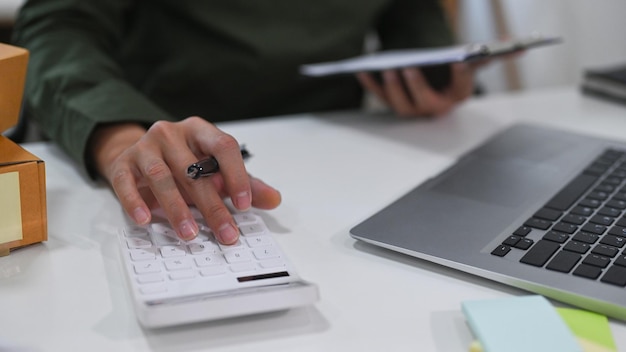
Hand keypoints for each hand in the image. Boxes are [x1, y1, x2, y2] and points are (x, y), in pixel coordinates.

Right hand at [90, 117, 280, 243]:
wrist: (140, 155)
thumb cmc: (184, 163)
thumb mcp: (216, 171)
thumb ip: (245, 184)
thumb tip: (273, 199)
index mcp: (200, 130)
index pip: (223, 146)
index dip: (236, 175)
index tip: (244, 204)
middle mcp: (171, 133)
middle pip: (194, 170)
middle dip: (212, 206)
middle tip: (225, 233)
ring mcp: (145, 146)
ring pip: (161, 177)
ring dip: (177, 209)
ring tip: (190, 234)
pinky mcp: (123, 163)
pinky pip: (126, 182)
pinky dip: (135, 202)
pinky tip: (146, 220)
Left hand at [356, 62, 479, 116]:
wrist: (435, 83)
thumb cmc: (452, 73)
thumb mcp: (471, 63)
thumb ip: (489, 55)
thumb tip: (513, 45)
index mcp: (457, 96)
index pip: (462, 88)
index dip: (461, 76)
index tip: (459, 61)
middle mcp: (436, 107)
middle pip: (426, 102)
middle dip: (417, 86)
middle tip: (409, 68)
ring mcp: (414, 108)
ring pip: (402, 106)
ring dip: (393, 89)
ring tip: (388, 70)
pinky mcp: (395, 103)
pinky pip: (381, 97)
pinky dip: (371, 86)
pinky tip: (362, 71)